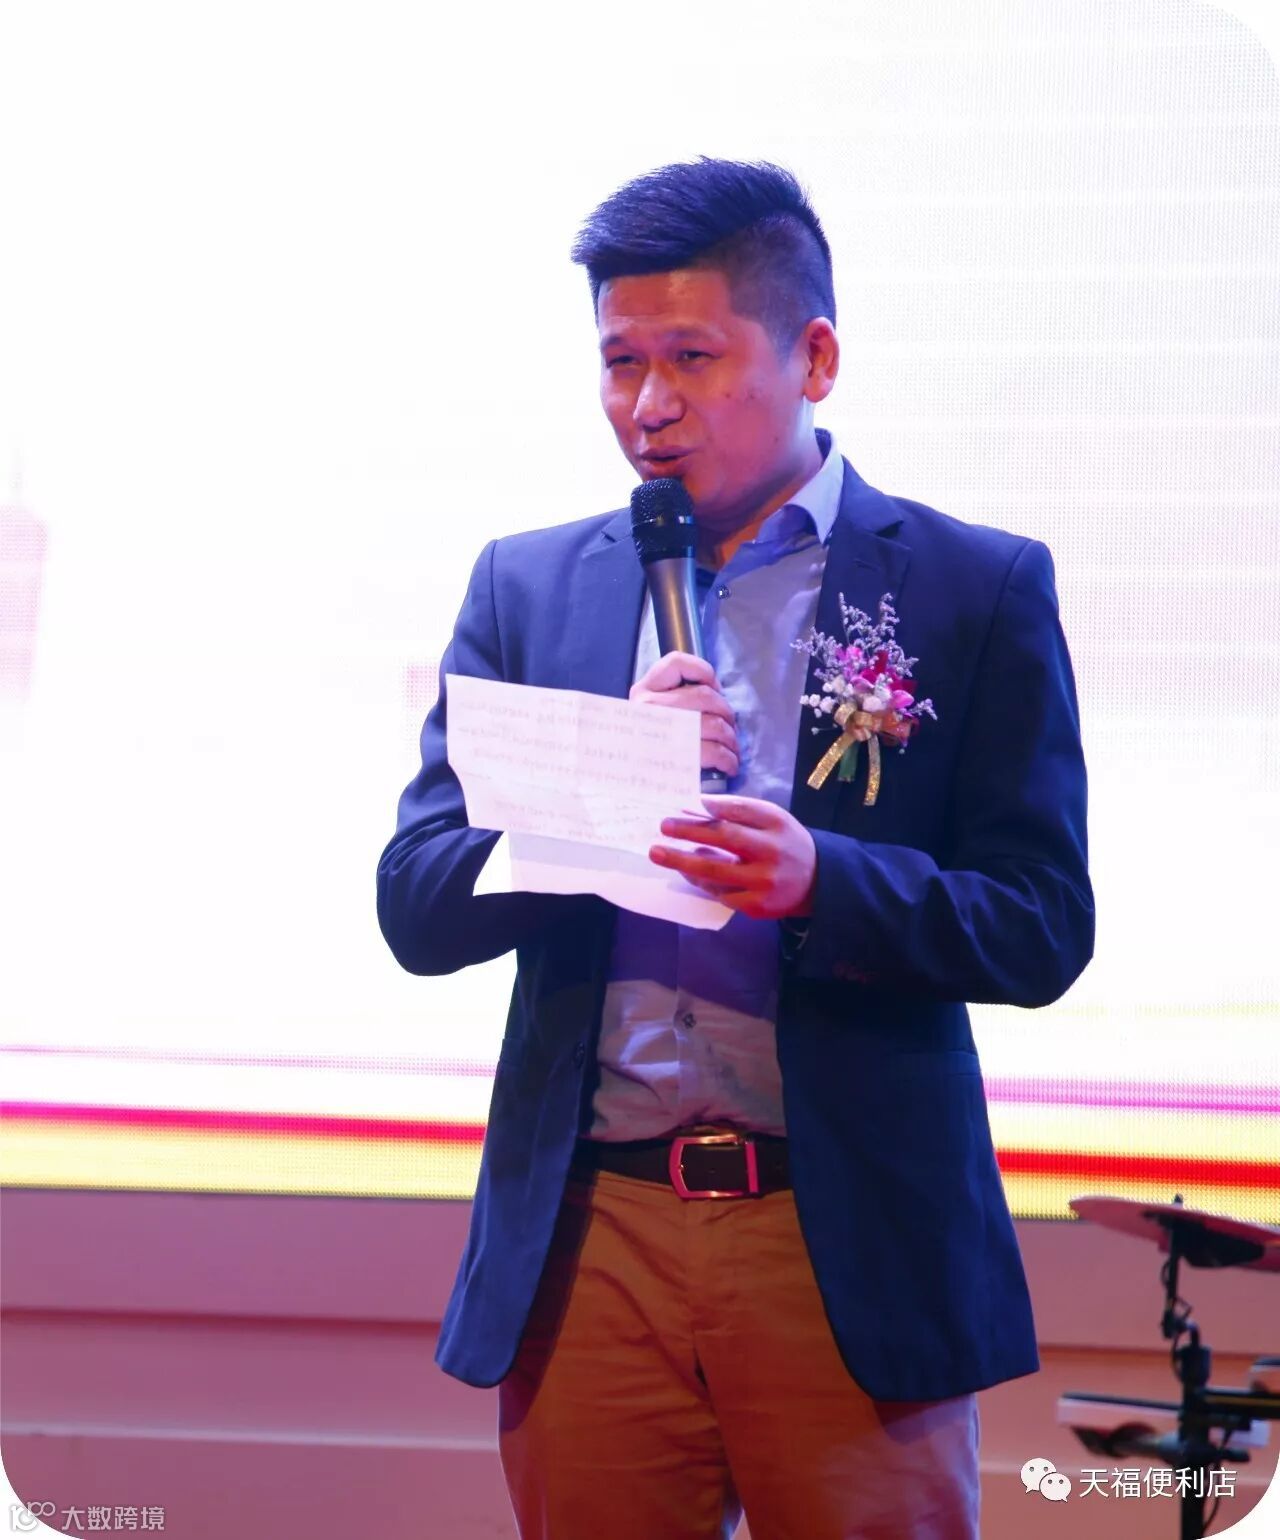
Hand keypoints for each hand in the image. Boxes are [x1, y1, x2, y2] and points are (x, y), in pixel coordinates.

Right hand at [630, 651, 738, 777]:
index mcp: (643, 690)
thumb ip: (679, 698)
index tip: (713, 689)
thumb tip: (718, 696)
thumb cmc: (651, 748)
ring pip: (714, 724)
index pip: (677, 662)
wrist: (633, 785)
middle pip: (705, 696)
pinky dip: (728, 758)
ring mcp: (659, 733)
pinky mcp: (673, 760)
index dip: (704, 673)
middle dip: (727, 713)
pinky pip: (713, 751)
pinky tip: (729, 764)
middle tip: (730, 729)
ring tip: (732, 749)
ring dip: (731, 738)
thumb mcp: (656, 714)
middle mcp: (647, 707)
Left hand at [651, 794, 816, 918]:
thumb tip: (700, 805)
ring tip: (660, 854)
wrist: (816, 882)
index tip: (679, 806)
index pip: (738, 812)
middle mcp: (772, 853)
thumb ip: (740, 810)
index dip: (708, 808)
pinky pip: (721, 894)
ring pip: (716, 872)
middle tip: (662, 828)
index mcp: (776, 825)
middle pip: (724, 839)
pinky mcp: (757, 907)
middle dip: (689, 832)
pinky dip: (702, 883)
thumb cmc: (785, 843)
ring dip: (684, 862)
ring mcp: (764, 883)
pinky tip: (689, 873)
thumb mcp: (772, 819)